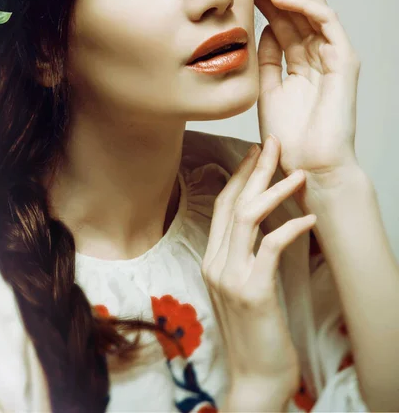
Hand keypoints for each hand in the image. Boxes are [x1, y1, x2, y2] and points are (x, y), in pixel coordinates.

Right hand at [201, 135, 314, 394]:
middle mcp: (215, 263)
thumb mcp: (243, 288)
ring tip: (296, 173)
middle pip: (233, 204)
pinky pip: (269, 249)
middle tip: (272, 143)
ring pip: (247, 219)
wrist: (255, 377)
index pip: (223, 207)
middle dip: (253, 170)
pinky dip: (289, 228)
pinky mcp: (252, 292)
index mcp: (211, 259)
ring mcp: (230, 277)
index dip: (238, 176)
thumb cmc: (255, 333)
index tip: (254, 153)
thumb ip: (243, 258)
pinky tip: (308, 218)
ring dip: (272, 191)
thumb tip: (260, 228)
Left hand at [243, 0, 360, 187]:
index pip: (279, 18)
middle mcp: (317, 53)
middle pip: (293, 8)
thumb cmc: (288, 135)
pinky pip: (326, 23)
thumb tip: (260, 30)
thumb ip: (267, 60)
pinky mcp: (345, 61)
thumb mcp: (266, 89)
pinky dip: (303, 7)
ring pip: (310, 8)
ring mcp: (332, 55)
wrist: (306, 165)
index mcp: (298, 60)